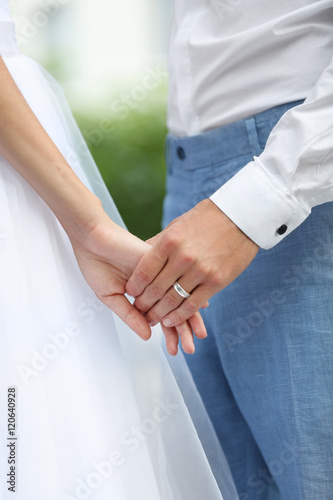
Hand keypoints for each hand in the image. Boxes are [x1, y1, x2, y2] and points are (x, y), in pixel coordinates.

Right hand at [68, 213, 206, 353]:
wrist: (90, 240)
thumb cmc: (97, 265)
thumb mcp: (111, 297)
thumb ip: (130, 315)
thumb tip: (148, 335)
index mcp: (144, 292)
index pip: (161, 315)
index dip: (169, 332)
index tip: (176, 350)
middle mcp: (156, 283)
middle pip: (174, 309)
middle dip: (183, 330)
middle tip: (189, 349)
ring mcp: (159, 272)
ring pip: (177, 297)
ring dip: (187, 318)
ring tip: (195, 338)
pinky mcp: (160, 262)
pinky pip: (176, 279)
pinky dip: (186, 294)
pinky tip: (199, 308)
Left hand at [126, 199, 258, 327]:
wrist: (241, 216)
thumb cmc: (207, 219)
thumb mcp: (178, 225)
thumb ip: (159, 243)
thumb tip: (139, 256)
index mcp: (170, 241)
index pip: (144, 271)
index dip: (134, 286)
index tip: (130, 292)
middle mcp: (183, 257)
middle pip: (155, 289)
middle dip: (144, 304)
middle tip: (139, 310)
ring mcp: (201, 271)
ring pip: (172, 301)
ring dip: (159, 314)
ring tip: (152, 319)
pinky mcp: (216, 282)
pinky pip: (192, 305)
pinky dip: (179, 316)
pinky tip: (171, 321)